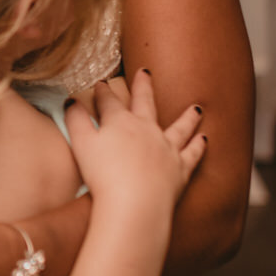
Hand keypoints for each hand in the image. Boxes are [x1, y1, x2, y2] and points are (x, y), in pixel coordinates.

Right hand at [66, 70, 206, 219]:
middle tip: (145, 72)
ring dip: (188, 117)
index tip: (101, 84)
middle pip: (146, 102)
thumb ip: (75, 120)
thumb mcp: (80, 144)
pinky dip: (198, 145)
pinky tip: (204, 139)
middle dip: (143, 86)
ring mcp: (166, 148)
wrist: (133, 203)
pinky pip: (192, 153)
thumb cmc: (103, 175)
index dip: (103, 91)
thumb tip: (71, 101)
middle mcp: (147, 129)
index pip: (109, 101)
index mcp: (120, 122)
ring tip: (196, 108)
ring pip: (180, 126)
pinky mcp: (179, 169)